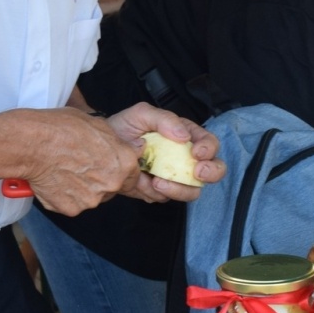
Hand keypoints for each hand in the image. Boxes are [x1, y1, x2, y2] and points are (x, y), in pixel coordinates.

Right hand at [23, 109, 147, 215]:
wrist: (32, 144)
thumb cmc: (60, 129)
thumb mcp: (98, 124)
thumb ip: (116, 142)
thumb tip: (127, 146)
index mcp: (123, 162)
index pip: (133, 174)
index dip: (119, 168)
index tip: (108, 164)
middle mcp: (111, 184)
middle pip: (112, 187)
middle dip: (100, 178)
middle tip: (81, 164)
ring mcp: (92, 200)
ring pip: (92, 196)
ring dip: (82, 187)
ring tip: (65, 169)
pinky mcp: (71, 209)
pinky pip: (72, 203)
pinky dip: (64, 195)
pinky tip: (55, 178)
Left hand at [106, 102, 224, 202]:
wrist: (100, 150)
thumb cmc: (122, 128)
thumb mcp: (141, 114)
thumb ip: (164, 119)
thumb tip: (183, 136)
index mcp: (186, 136)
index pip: (209, 142)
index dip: (209, 149)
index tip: (196, 153)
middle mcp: (184, 158)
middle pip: (213, 170)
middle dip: (211, 173)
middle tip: (197, 173)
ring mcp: (174, 177)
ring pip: (192, 191)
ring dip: (178, 189)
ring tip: (156, 181)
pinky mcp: (161, 192)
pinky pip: (167, 198)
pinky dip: (155, 193)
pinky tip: (142, 183)